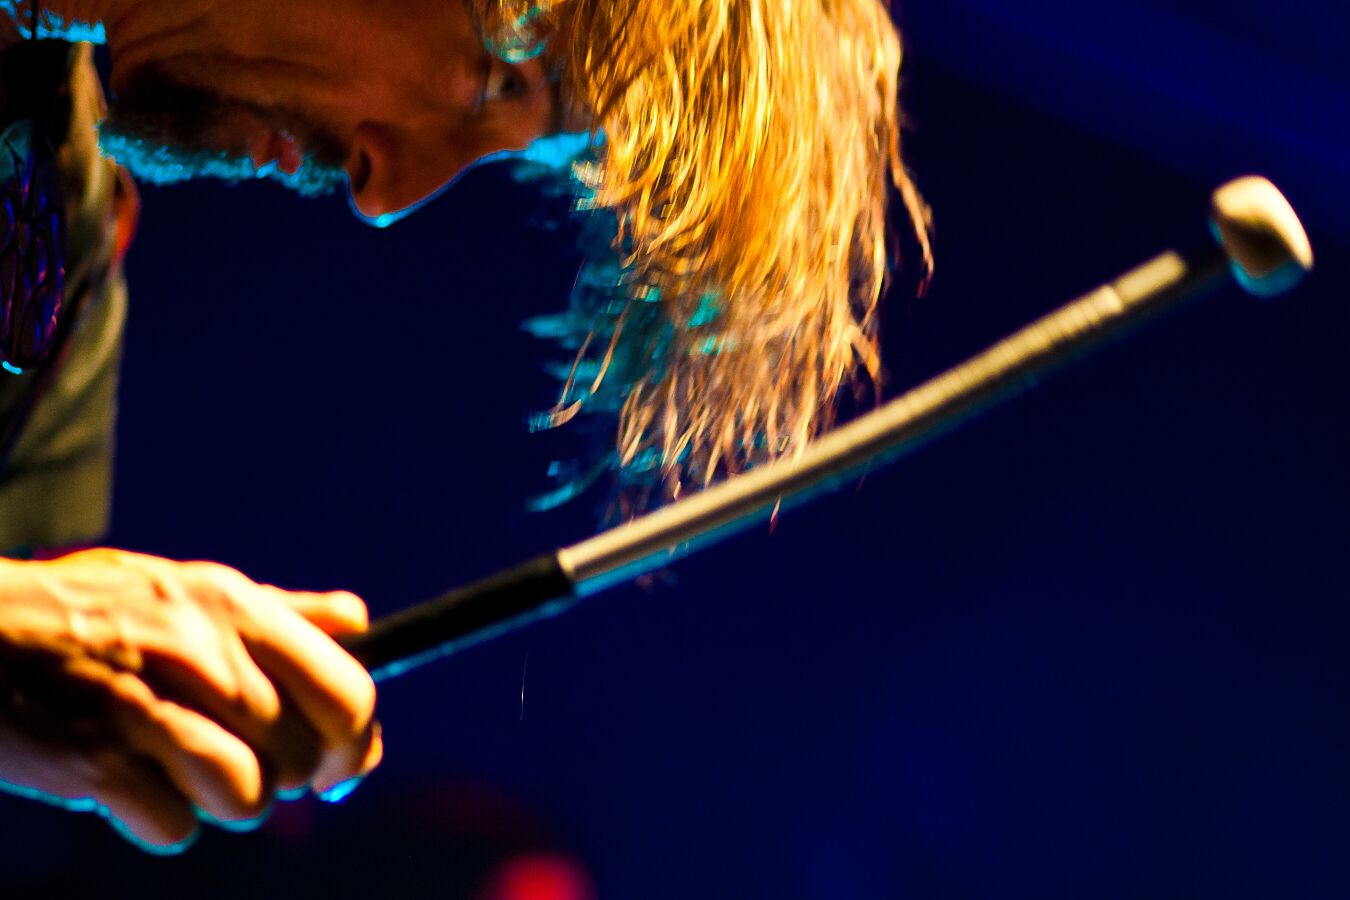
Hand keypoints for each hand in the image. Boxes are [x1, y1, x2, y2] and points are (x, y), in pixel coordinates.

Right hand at [0, 548, 381, 851]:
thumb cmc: (89, 611)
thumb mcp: (185, 586)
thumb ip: (279, 610)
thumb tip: (360, 620)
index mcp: (236, 608)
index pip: (349, 694)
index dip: (356, 743)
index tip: (341, 766)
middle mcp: (205, 657)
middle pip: (303, 760)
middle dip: (283, 778)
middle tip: (243, 764)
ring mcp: (150, 711)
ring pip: (249, 800)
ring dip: (223, 801)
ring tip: (182, 770)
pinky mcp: (97, 764)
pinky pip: (176, 828)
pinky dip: (158, 820)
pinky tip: (131, 783)